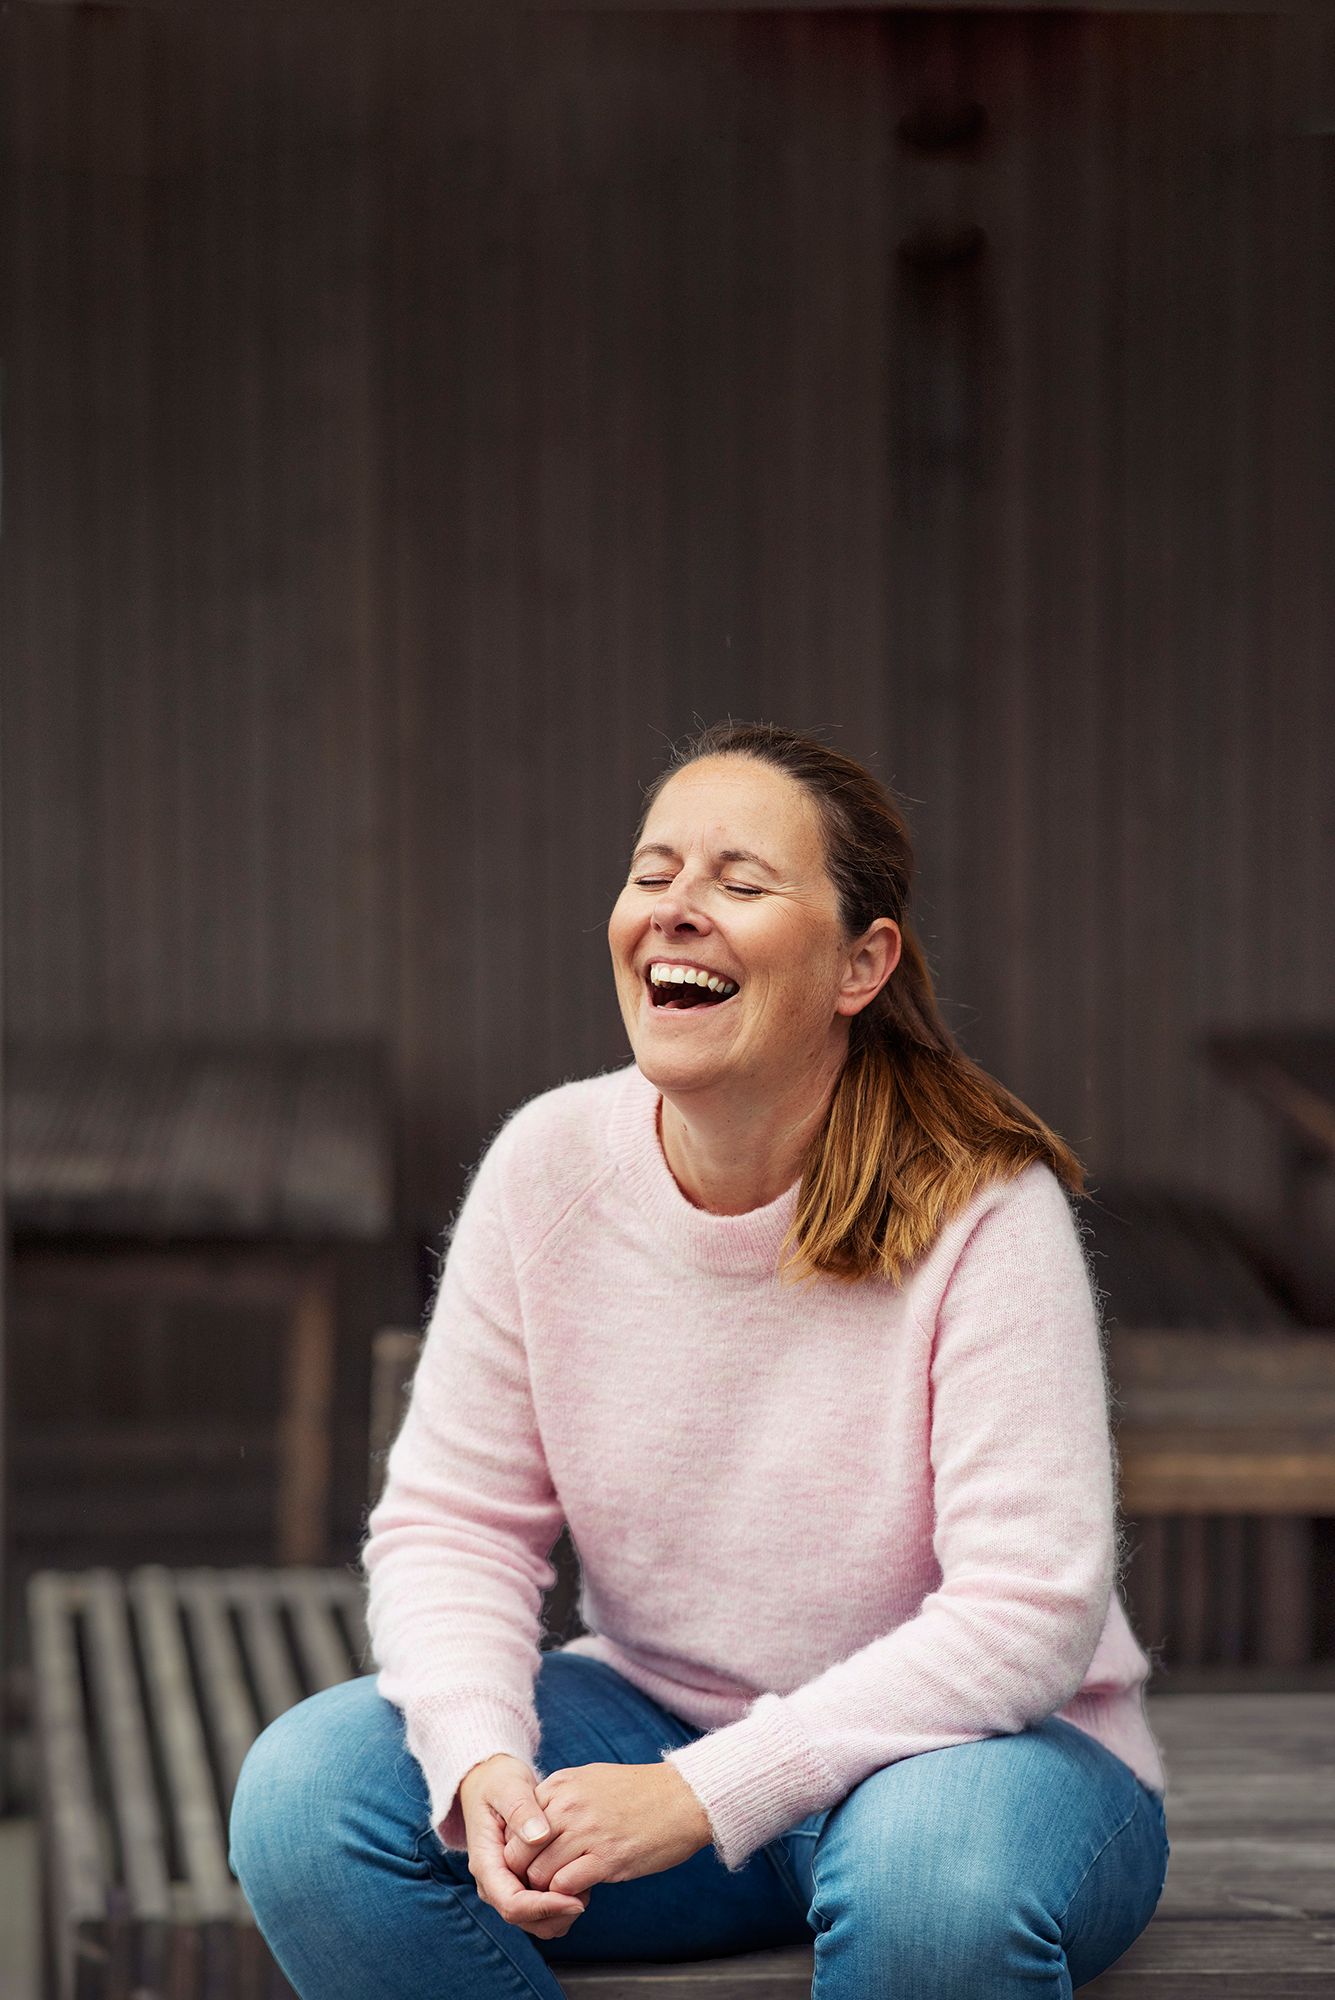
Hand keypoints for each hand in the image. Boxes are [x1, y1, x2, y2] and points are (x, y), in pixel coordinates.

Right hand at [456, 1754, 590, 1939]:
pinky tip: (579, 1883)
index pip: (512, 1903)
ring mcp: (507, 1884)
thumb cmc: (498, 1782)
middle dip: (557, 1915)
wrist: (491, 1781)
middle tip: (587, 1896)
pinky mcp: (520, 1881)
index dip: (543, 1906)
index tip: (574, 1899)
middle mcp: (494, 1882)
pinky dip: (561, 1904)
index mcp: (486, 1863)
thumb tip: (538, 1838)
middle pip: (525, 1919)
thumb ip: (521, 1811)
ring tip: (586, 1887)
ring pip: (534, 1920)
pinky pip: (541, 1908)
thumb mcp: (508, 1787)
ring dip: (561, 1913)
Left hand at [503, 1760, 712, 1899]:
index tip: (531, 1862)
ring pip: (538, 1874)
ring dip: (546, 1889)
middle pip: (518, 1852)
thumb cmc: (640, 1792)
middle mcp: (567, 1805)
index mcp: (560, 1785)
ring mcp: (586, 1832)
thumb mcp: (590, 1780)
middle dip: (524, 1874)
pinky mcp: (606, 1858)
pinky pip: (564, 1886)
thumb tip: (535, 1826)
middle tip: (539, 1885)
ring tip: (563, 1890)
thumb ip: (560, 1799)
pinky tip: (583, 1892)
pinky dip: (567, 1896)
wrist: (685, 1798)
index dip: (518, 1851)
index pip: (514, 1825)